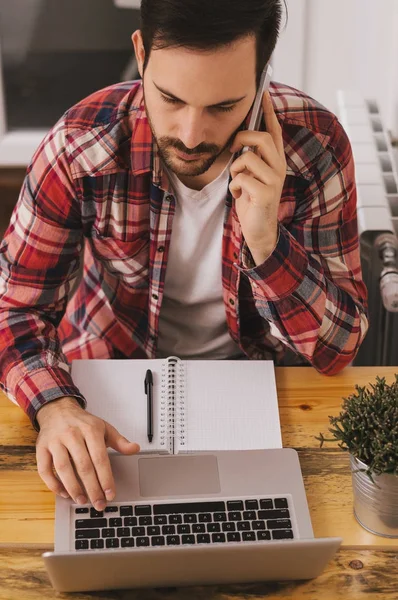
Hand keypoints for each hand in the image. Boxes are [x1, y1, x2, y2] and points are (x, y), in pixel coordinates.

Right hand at [36, 396, 139, 510]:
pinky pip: (45, 469)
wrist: (58, 410)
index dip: (105, 478)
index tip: (110, 493)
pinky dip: (53, 484)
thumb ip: (119, 441)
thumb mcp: (104, 427)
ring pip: (63, 468)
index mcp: (90, 430)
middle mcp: (72, 435)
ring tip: (82, 501)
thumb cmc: (83, 423)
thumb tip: (135, 449)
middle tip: (98, 503)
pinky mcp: (41, 448)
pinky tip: (63, 493)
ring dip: (73, 488)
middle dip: (92, 488)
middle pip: (83, 466)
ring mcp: (55, 441)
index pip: (100, 458)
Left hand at [229, 91, 285, 264]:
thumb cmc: (251, 200)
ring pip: (247, 158)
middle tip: (233, 148)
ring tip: (238, 182)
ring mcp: (275, 180)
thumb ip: (249, 157)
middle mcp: (279, 167)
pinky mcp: (266, 193)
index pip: (274, 130)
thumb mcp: (251, 175)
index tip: (263, 92)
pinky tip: (240, 195)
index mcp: (276, 160)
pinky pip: (241, 178)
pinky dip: (234, 186)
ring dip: (235, 169)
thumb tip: (239, 138)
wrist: (259, 229)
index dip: (269, 111)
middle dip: (242, 138)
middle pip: (261, 137)